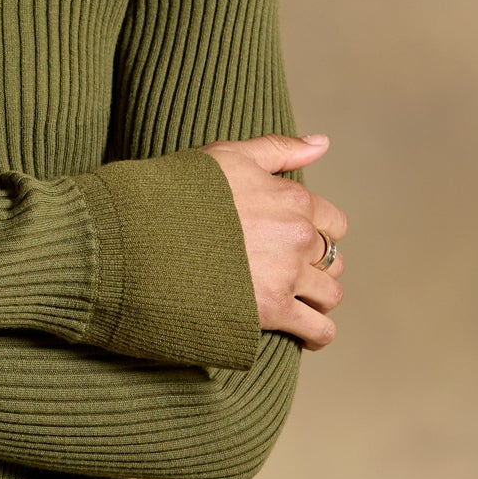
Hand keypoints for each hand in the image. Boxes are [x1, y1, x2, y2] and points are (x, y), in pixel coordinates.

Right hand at [200, 133, 348, 350]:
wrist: (144, 231)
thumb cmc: (180, 190)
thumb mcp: (229, 156)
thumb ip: (279, 149)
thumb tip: (323, 143)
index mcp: (293, 198)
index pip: (333, 222)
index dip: (316, 233)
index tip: (294, 244)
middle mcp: (298, 234)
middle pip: (333, 259)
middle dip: (317, 268)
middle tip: (291, 276)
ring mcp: (287, 273)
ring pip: (330, 294)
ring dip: (317, 300)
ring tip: (297, 305)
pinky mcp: (272, 309)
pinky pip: (318, 328)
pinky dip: (317, 334)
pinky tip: (305, 335)